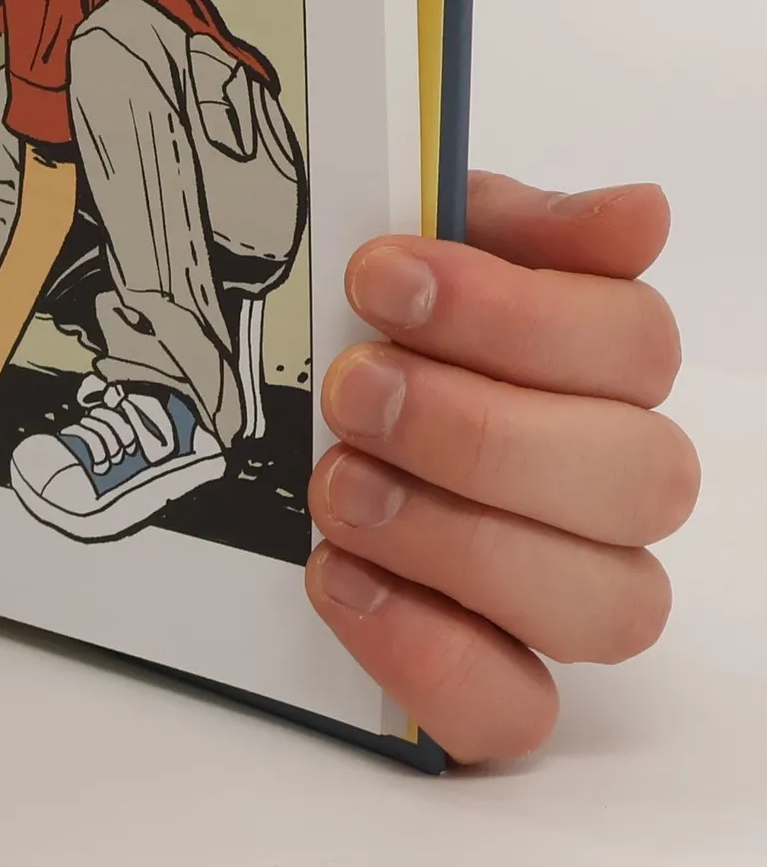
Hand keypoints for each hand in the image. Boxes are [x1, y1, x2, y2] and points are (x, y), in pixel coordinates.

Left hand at [305, 175, 696, 763]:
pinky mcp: (492, 674)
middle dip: (479, 430)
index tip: (383, 274)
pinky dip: (427, 651)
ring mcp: (562, 588)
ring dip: (457, 539)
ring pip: (603, 604)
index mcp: (601, 363)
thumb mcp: (421, 238)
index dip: (512, 311)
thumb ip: (515, 222)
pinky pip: (514, 709)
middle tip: (354, 391)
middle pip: (638, 479)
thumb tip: (640, 211)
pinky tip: (342, 575)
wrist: (280, 397)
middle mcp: (607, 483)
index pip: (634, 343)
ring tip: (339, 485)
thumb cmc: (370, 320)